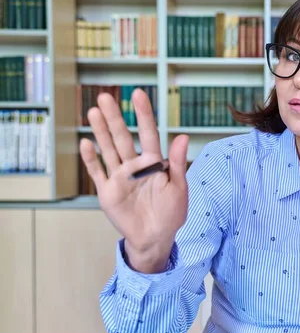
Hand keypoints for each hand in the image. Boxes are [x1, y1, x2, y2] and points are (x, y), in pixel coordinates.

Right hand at [79, 89, 188, 272]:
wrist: (156, 238)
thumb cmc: (171, 213)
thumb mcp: (178, 187)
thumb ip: (177, 162)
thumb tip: (182, 136)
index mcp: (154, 163)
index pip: (147, 134)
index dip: (143, 115)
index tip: (138, 94)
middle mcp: (134, 166)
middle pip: (122, 137)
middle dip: (115, 118)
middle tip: (105, 96)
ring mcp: (119, 178)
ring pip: (108, 150)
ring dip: (100, 132)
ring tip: (93, 111)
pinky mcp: (108, 192)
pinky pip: (97, 172)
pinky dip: (91, 159)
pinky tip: (85, 143)